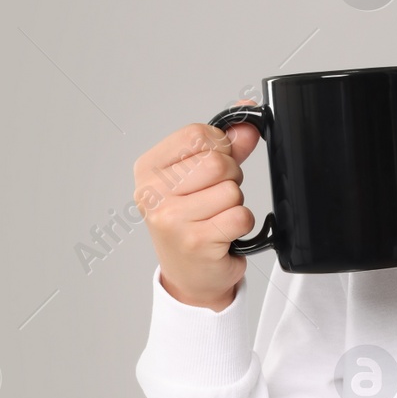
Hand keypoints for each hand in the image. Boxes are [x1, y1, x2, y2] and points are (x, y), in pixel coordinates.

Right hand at [132, 99, 262, 310]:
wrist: (189, 274)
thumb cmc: (192, 222)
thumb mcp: (202, 178)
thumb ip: (226, 147)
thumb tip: (248, 123)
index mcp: (148, 169)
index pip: (198, 134)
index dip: (219, 147)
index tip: (213, 165)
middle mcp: (152, 193)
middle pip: (217, 162)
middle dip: (230, 177)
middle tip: (216, 198)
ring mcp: (171, 218)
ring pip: (231, 190)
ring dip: (235, 203)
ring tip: (216, 217)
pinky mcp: (194, 241)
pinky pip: (239, 216)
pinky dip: (241, 224)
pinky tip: (223, 233)